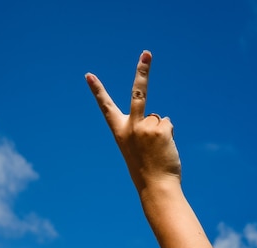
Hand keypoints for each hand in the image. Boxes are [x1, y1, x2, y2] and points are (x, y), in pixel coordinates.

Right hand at [86, 51, 180, 192]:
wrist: (154, 186)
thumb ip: (143, 129)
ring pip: (157, 117)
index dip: (97, 90)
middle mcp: (130, 127)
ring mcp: (145, 127)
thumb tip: (161, 118)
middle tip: (146, 53)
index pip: (105, 107)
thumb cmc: (144, 169)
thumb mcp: (137, 146)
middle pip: (138, 93)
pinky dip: (168, 135)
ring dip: (159, 130)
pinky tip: (163, 149)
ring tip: (155, 149)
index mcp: (119, 131)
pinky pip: (167, 124)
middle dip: (142, 71)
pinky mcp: (160, 130)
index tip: (89, 75)